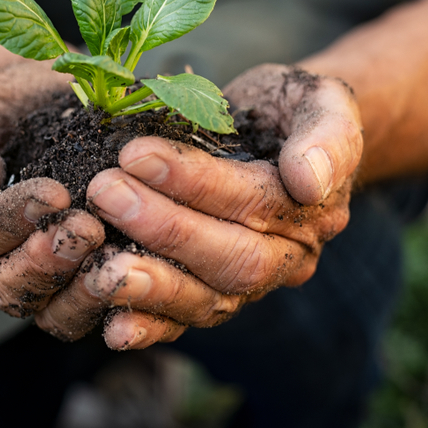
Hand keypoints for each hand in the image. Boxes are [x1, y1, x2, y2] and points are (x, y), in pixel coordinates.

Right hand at [0, 63, 105, 316]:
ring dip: (81, 292)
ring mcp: (35, 282)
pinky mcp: (79, 288)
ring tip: (113, 260)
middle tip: (88, 229)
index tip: (54, 193)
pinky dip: (114, 303)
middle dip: (47, 261)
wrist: (45, 103)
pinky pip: (90, 314)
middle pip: (6, 284)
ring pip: (48, 312)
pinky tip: (141, 276)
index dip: (12, 218)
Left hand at [32, 65, 362, 348]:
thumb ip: (328, 134)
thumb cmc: (292, 107)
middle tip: (104, 191)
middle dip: (163, 228)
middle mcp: (290, 257)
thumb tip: (310, 181)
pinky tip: (113, 328)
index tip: (135, 152)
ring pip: (209, 298)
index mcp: (316, 209)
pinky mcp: (216, 294)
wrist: (279, 131)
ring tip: (98, 263)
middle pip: (231, 258)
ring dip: (152, 284)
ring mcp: (252, 283)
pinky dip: (151, 327)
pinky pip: (188, 321)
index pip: (255, 201)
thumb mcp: (321, 99)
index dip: (194, 181)